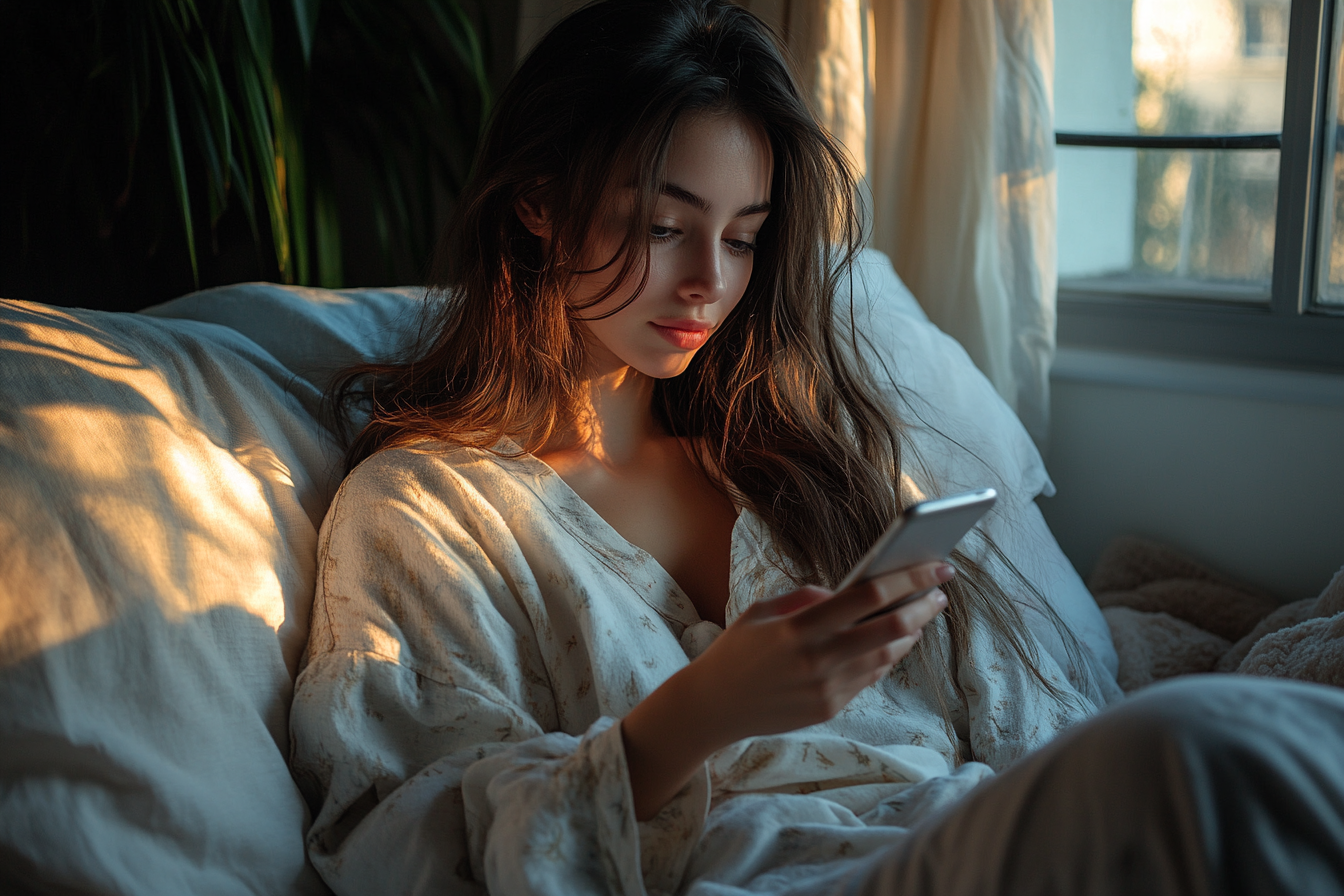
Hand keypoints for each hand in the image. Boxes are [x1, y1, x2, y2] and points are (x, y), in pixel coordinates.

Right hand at [621, 561, 953, 819]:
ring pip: (887, 656)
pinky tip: (894, 641)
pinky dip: (886, 656)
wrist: (714, 706)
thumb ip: (806, 598)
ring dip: (911, 634)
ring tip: (921, 615)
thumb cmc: (737, 650)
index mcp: (799, 627)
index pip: (867, 596)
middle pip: (890, 629)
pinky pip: (870, 677)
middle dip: (923, 608)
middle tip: (940, 593)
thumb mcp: (762, 611)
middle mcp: (818, 659)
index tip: (935, 567)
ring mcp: (826, 688)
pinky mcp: (829, 707)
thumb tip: (845, 592)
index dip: (908, 580)